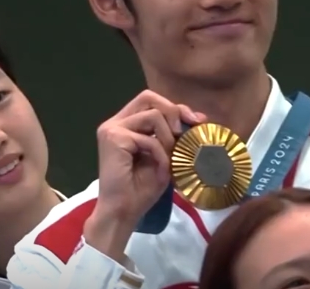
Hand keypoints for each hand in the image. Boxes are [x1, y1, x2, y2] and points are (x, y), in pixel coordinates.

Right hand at [84, 90, 204, 261]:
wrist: (124, 211)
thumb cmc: (141, 189)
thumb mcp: (165, 155)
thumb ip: (173, 134)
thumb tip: (198, 118)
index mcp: (125, 124)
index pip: (152, 102)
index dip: (176, 108)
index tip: (197, 122)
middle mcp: (115, 122)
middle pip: (149, 97)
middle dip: (173, 113)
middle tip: (182, 136)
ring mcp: (111, 129)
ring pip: (153, 115)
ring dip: (168, 138)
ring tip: (167, 160)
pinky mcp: (113, 138)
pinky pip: (149, 138)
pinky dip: (160, 154)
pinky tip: (159, 168)